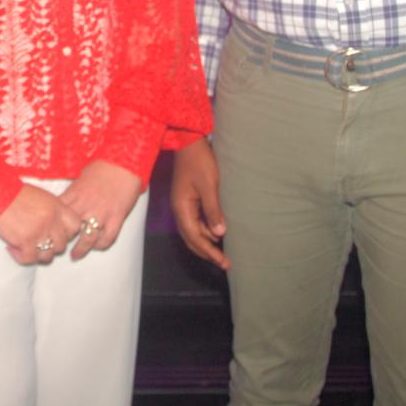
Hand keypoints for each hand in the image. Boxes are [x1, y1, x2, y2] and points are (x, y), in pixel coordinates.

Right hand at [0, 183, 81, 265]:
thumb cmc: (13, 193)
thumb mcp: (40, 197)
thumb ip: (51, 211)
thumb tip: (55, 228)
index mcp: (57, 206)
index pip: (75, 226)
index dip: (67, 234)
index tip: (56, 234)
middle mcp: (51, 219)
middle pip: (62, 244)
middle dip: (50, 247)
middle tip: (37, 243)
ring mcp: (39, 231)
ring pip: (48, 255)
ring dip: (36, 254)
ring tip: (24, 247)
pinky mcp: (25, 240)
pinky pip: (30, 258)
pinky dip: (21, 257)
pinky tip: (12, 249)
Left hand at [58, 159, 142, 260]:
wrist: (125, 163)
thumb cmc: (102, 167)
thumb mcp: (80, 177)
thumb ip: (73, 193)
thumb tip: (65, 202)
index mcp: (75, 195)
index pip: (59, 216)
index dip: (53, 226)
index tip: (51, 231)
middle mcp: (86, 206)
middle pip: (70, 231)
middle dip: (63, 241)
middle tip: (59, 248)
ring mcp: (102, 214)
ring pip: (87, 239)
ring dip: (80, 250)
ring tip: (76, 255)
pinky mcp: (116, 218)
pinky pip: (108, 238)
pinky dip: (102, 245)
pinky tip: (98, 246)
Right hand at [170, 139, 228, 269]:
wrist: (188, 142)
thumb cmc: (199, 162)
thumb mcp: (209, 186)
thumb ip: (213, 210)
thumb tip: (219, 234)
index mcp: (182, 209)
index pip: (195, 238)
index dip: (209, 252)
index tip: (224, 262)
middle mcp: (180, 211)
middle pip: (192, 239)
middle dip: (207, 252)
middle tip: (225, 263)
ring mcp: (182, 206)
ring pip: (193, 232)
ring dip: (207, 242)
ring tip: (223, 251)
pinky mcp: (187, 200)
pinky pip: (195, 222)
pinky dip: (206, 231)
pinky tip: (217, 232)